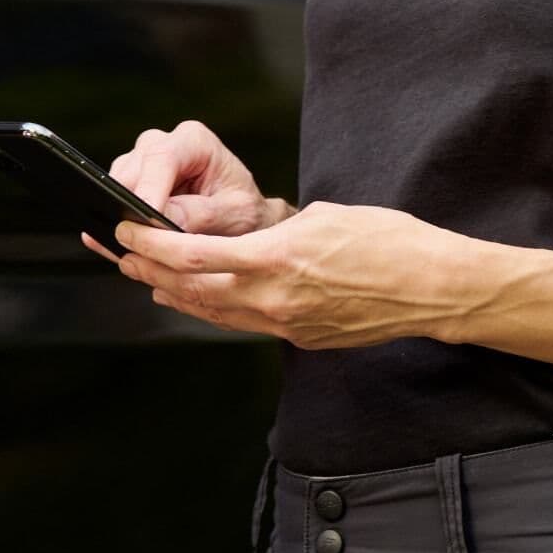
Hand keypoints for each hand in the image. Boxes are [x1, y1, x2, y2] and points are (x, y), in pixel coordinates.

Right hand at [81, 120, 286, 261]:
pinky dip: (118, 227)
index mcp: (194, 141)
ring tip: (149, 249)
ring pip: (114, 189)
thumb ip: (198, 215)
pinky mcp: (128, 184)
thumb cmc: (242, 211)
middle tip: (145, 247)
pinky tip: (132, 246)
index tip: (146, 223)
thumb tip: (158, 221)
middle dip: (133, 211)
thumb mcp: (232, 215)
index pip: (162, 159)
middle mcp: (163, 144)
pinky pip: (109, 204)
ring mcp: (140, 162)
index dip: (150, 191)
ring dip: (125, 221)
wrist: (241, 220)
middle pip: (131, 173)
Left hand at [111, 200, 471, 349]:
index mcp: (278, 257)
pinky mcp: (301, 337)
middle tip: (124, 254)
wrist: (429, 287)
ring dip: (176, 295)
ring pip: (213, 312)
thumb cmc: (388, 241)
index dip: (152, 245)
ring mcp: (286, 323)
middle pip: (192, 289)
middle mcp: (274, 297)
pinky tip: (202, 298)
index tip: (128, 231)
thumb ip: (279, 228)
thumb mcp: (326, 215)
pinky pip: (244, 323)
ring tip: (148, 277)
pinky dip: (214, 309)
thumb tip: (254, 237)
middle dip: (151, 271)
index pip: (193, 255)